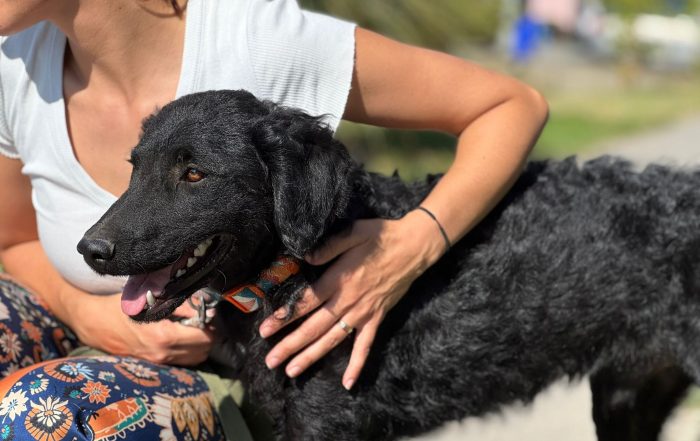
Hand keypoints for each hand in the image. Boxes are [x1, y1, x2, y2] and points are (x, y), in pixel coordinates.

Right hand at [70, 291, 213, 365]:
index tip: (206, 311)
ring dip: (199, 342)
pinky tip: (180, 335)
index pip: (204, 336)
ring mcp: (157, 362)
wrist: (93, 323)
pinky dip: (188, 349)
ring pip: (196, 357)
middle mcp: (162, 354)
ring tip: (191, 326)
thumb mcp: (150, 299)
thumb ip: (180, 305)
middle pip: (204, 349)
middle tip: (202, 317)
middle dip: (207, 332)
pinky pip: (182, 360)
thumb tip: (205, 307)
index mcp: (163, 337)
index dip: (209, 322)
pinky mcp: (153, 364)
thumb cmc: (120, 307)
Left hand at [259, 210, 445, 388]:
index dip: (284, 317)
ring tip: (292, 371)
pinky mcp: (377, 318)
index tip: (266, 329)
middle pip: (314, 327)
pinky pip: (365, 346)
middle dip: (290, 345)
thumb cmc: (381, 236)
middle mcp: (348, 301)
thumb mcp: (353, 232)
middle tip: (270, 361)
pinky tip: (347, 383)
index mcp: (339, 280)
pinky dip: (357, 365)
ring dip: (311, 356)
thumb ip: (328, 246)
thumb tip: (305, 258)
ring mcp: (363, 313)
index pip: (306, 302)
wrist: (414, 247)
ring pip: (333, 340)